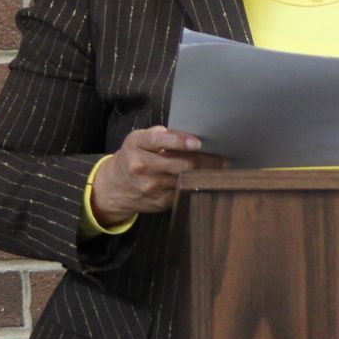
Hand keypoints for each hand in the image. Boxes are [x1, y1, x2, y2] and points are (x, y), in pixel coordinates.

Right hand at [90, 126, 224, 225]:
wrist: (114, 186)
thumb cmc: (133, 156)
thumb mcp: (140, 139)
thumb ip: (162, 136)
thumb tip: (191, 136)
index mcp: (137, 145)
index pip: (159, 141)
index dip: (180, 141)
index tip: (197, 142)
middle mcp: (142, 167)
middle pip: (180, 164)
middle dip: (205, 161)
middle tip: (224, 158)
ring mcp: (151, 187)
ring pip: (185, 180)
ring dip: (205, 175)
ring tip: (221, 168)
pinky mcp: (160, 202)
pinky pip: (184, 193)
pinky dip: (196, 186)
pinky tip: (206, 181)